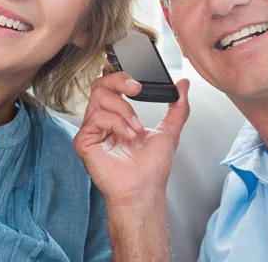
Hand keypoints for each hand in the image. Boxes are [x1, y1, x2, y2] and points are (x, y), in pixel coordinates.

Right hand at [73, 72, 189, 205]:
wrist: (144, 189)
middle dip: (120, 82)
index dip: (122, 78)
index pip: (111, 86)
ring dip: (123, 109)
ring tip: (135, 129)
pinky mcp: (84, 141)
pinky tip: (126, 136)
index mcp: (117, 117)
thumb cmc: (151, 169)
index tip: (140, 86)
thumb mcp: (169, 130)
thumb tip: (183, 85)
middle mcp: (102, 121)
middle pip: (100, 85)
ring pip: (99, 97)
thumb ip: (178, 107)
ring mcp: (92, 131)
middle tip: (137, 90)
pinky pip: (96, 117)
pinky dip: (116, 123)